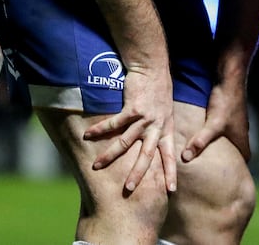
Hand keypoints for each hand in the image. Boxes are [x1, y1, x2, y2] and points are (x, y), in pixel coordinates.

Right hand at [83, 67, 176, 192]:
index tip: (171, 190)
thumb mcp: (164, 112)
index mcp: (166, 129)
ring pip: (126, 142)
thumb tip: (150, 145)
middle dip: (138, 173)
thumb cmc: (157, 90)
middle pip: (148, 155)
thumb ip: (158, 128)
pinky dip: (99, 131)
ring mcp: (145, 118)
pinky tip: (87, 136)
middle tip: (130, 189)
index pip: (169, 155)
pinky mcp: (133, 108)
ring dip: (109, 156)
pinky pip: (114, 124)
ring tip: (96, 166)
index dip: (170, 172)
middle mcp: (157, 126)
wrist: (153, 68)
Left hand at [181, 80, 250, 163]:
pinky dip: (217, 135)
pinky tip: (204, 135)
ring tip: (207, 155)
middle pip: (237, 151)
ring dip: (222, 147)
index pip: (245, 158)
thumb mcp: (213, 123)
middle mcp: (241, 131)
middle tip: (214, 169)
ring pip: (230, 139)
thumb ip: (200, 141)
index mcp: (241, 138)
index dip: (239, 169)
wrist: (230, 78)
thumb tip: (186, 157)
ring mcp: (236, 122)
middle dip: (228, 160)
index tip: (228, 177)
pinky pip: (225, 130)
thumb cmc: (226, 101)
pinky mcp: (229, 114)